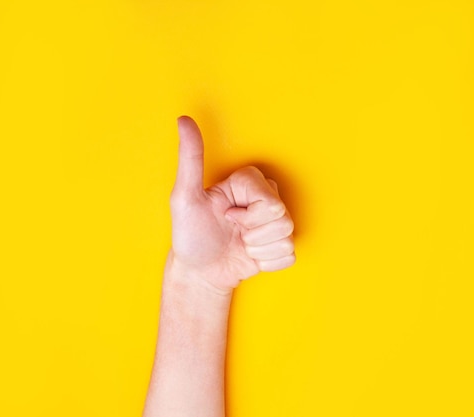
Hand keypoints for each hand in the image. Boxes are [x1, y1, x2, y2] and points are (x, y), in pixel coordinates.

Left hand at [168, 116, 295, 293]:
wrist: (200, 272)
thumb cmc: (191, 235)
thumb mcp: (185, 197)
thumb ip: (190, 157)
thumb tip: (184, 120)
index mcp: (248, 182)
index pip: (270, 201)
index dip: (247, 216)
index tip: (226, 215)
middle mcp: (265, 198)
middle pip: (283, 217)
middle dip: (253, 234)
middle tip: (234, 232)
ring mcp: (276, 222)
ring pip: (288, 238)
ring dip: (259, 250)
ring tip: (241, 245)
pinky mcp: (282, 245)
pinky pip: (289, 256)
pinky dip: (266, 262)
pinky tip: (250, 257)